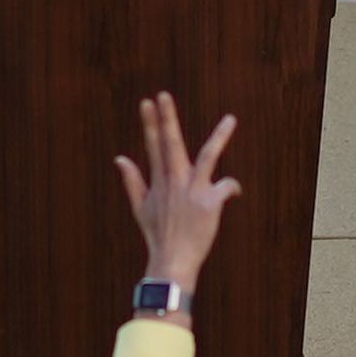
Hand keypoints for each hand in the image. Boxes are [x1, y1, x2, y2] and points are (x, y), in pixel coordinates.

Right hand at [115, 90, 239, 296]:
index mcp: (160, 180)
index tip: (148, 102)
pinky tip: (235, 192)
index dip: (150, 122)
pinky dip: (232, 186)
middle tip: (163, 95)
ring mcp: (193, 191)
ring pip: (208, 156)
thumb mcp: (140, 207)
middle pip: (171, 142)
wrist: (172, 261)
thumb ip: (132, 181)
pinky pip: (227, 186)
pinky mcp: (209, 203)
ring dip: (220, 136)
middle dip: (167, 118)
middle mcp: (175, 181)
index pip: (153, 145)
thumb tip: (119, 158)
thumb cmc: (158, 235)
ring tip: (231, 119)